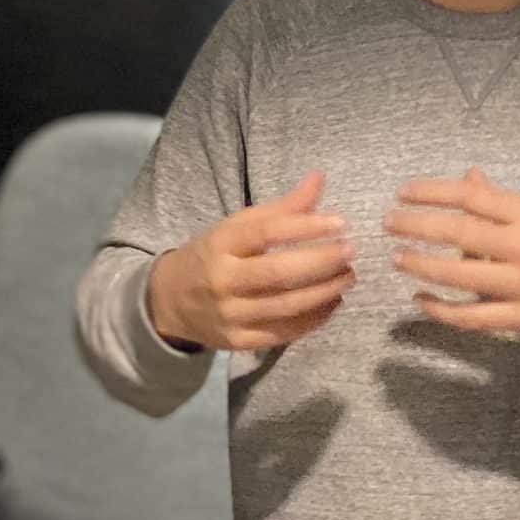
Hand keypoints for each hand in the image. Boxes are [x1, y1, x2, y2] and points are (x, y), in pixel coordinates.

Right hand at [146, 171, 354, 351]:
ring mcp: (230, 314)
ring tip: (348, 276)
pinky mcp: (239, 341)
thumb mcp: (236, 227)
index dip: (305, 227)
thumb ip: (281, 208)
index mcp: (220, 244)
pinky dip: (314, 319)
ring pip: (286, 306)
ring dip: (324, 292)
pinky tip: (332, 303)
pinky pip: (283, 333)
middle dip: (321, 262)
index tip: (340, 222)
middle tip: (350, 252)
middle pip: (278, 273)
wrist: (169, 301)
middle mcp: (222, 280)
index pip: (266, 233)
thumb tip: (319, 178)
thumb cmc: (213, 256)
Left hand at [385, 167, 519, 347]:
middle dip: (415, 226)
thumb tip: (466, 178)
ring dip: (421, 265)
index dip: (430, 192)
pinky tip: (422, 301)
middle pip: (456, 233)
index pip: (469, 196)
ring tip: (398, 257)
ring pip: (458, 276)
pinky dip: (442, 310)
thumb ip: (503, 201)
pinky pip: (473, 316)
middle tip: (388, 223)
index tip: (403, 192)